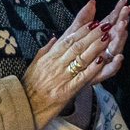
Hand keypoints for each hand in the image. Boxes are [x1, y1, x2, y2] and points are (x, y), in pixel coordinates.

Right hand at [23, 0, 126, 126]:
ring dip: (95, 47)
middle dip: (93, 34)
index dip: (83, 30)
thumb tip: (54, 38)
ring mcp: (61, 77)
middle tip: (106, 25)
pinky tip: (101, 60)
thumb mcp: (34, 65)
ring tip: (107, 37)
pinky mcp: (66, 91)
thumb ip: (45, 50)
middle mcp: (56, 64)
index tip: (95, 22)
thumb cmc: (28, 87)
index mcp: (49, 57)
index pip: (68, 39)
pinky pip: (81, 78)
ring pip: (81, 58)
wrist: (23, 108)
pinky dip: (92, 68)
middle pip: (77, 46)